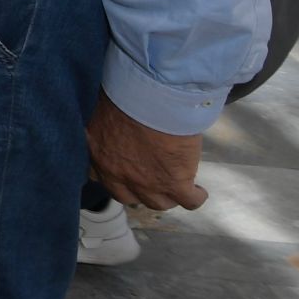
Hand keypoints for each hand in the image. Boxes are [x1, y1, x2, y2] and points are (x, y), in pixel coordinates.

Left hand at [87, 91, 208, 211]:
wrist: (150, 100)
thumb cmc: (124, 95)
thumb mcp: (103, 112)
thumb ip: (105, 127)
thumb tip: (111, 125)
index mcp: (100, 156)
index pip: (99, 178)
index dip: (115, 177)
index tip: (124, 172)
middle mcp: (121, 177)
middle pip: (131, 197)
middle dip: (141, 191)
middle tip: (152, 180)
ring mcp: (149, 184)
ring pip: (160, 203)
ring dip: (168, 196)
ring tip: (177, 186)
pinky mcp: (176, 184)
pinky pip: (189, 201)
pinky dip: (196, 197)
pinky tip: (199, 191)